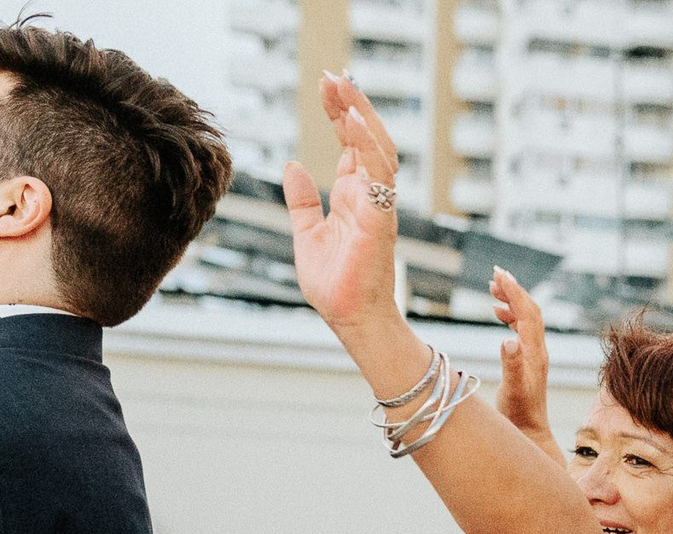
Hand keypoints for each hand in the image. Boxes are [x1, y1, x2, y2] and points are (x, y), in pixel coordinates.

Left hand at [280, 72, 402, 333]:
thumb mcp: (307, 234)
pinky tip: (352, 119)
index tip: (327, 87)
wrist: (349, 318)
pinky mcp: (379, 217)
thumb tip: (293, 167)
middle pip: (366, 139)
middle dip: (351, 105)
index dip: (341, 115)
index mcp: (354, 198)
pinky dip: (367, 143)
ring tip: (342, 86)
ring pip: (378, 148)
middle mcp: (369, 196)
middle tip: (333, 76)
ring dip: (361, 115)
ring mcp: (378, 205)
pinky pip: (378, 173)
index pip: (352, 146)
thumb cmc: (335, 286)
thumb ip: (302, 201)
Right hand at [491, 267, 557, 459]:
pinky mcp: (528, 362)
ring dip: (512, 301)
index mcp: (534, 352)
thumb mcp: (512, 390)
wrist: (529, 432)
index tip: (499, 273)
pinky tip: (499, 314)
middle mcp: (537, 351)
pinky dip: (511, 316)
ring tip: (494, 288)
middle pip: (530, 310)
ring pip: (527, 319)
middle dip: (514, 290)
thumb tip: (508, 339)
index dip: (514, 291)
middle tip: (496, 273)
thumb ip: (511, 365)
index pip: (527, 313)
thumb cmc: (519, 414)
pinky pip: (523, 330)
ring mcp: (534, 356)